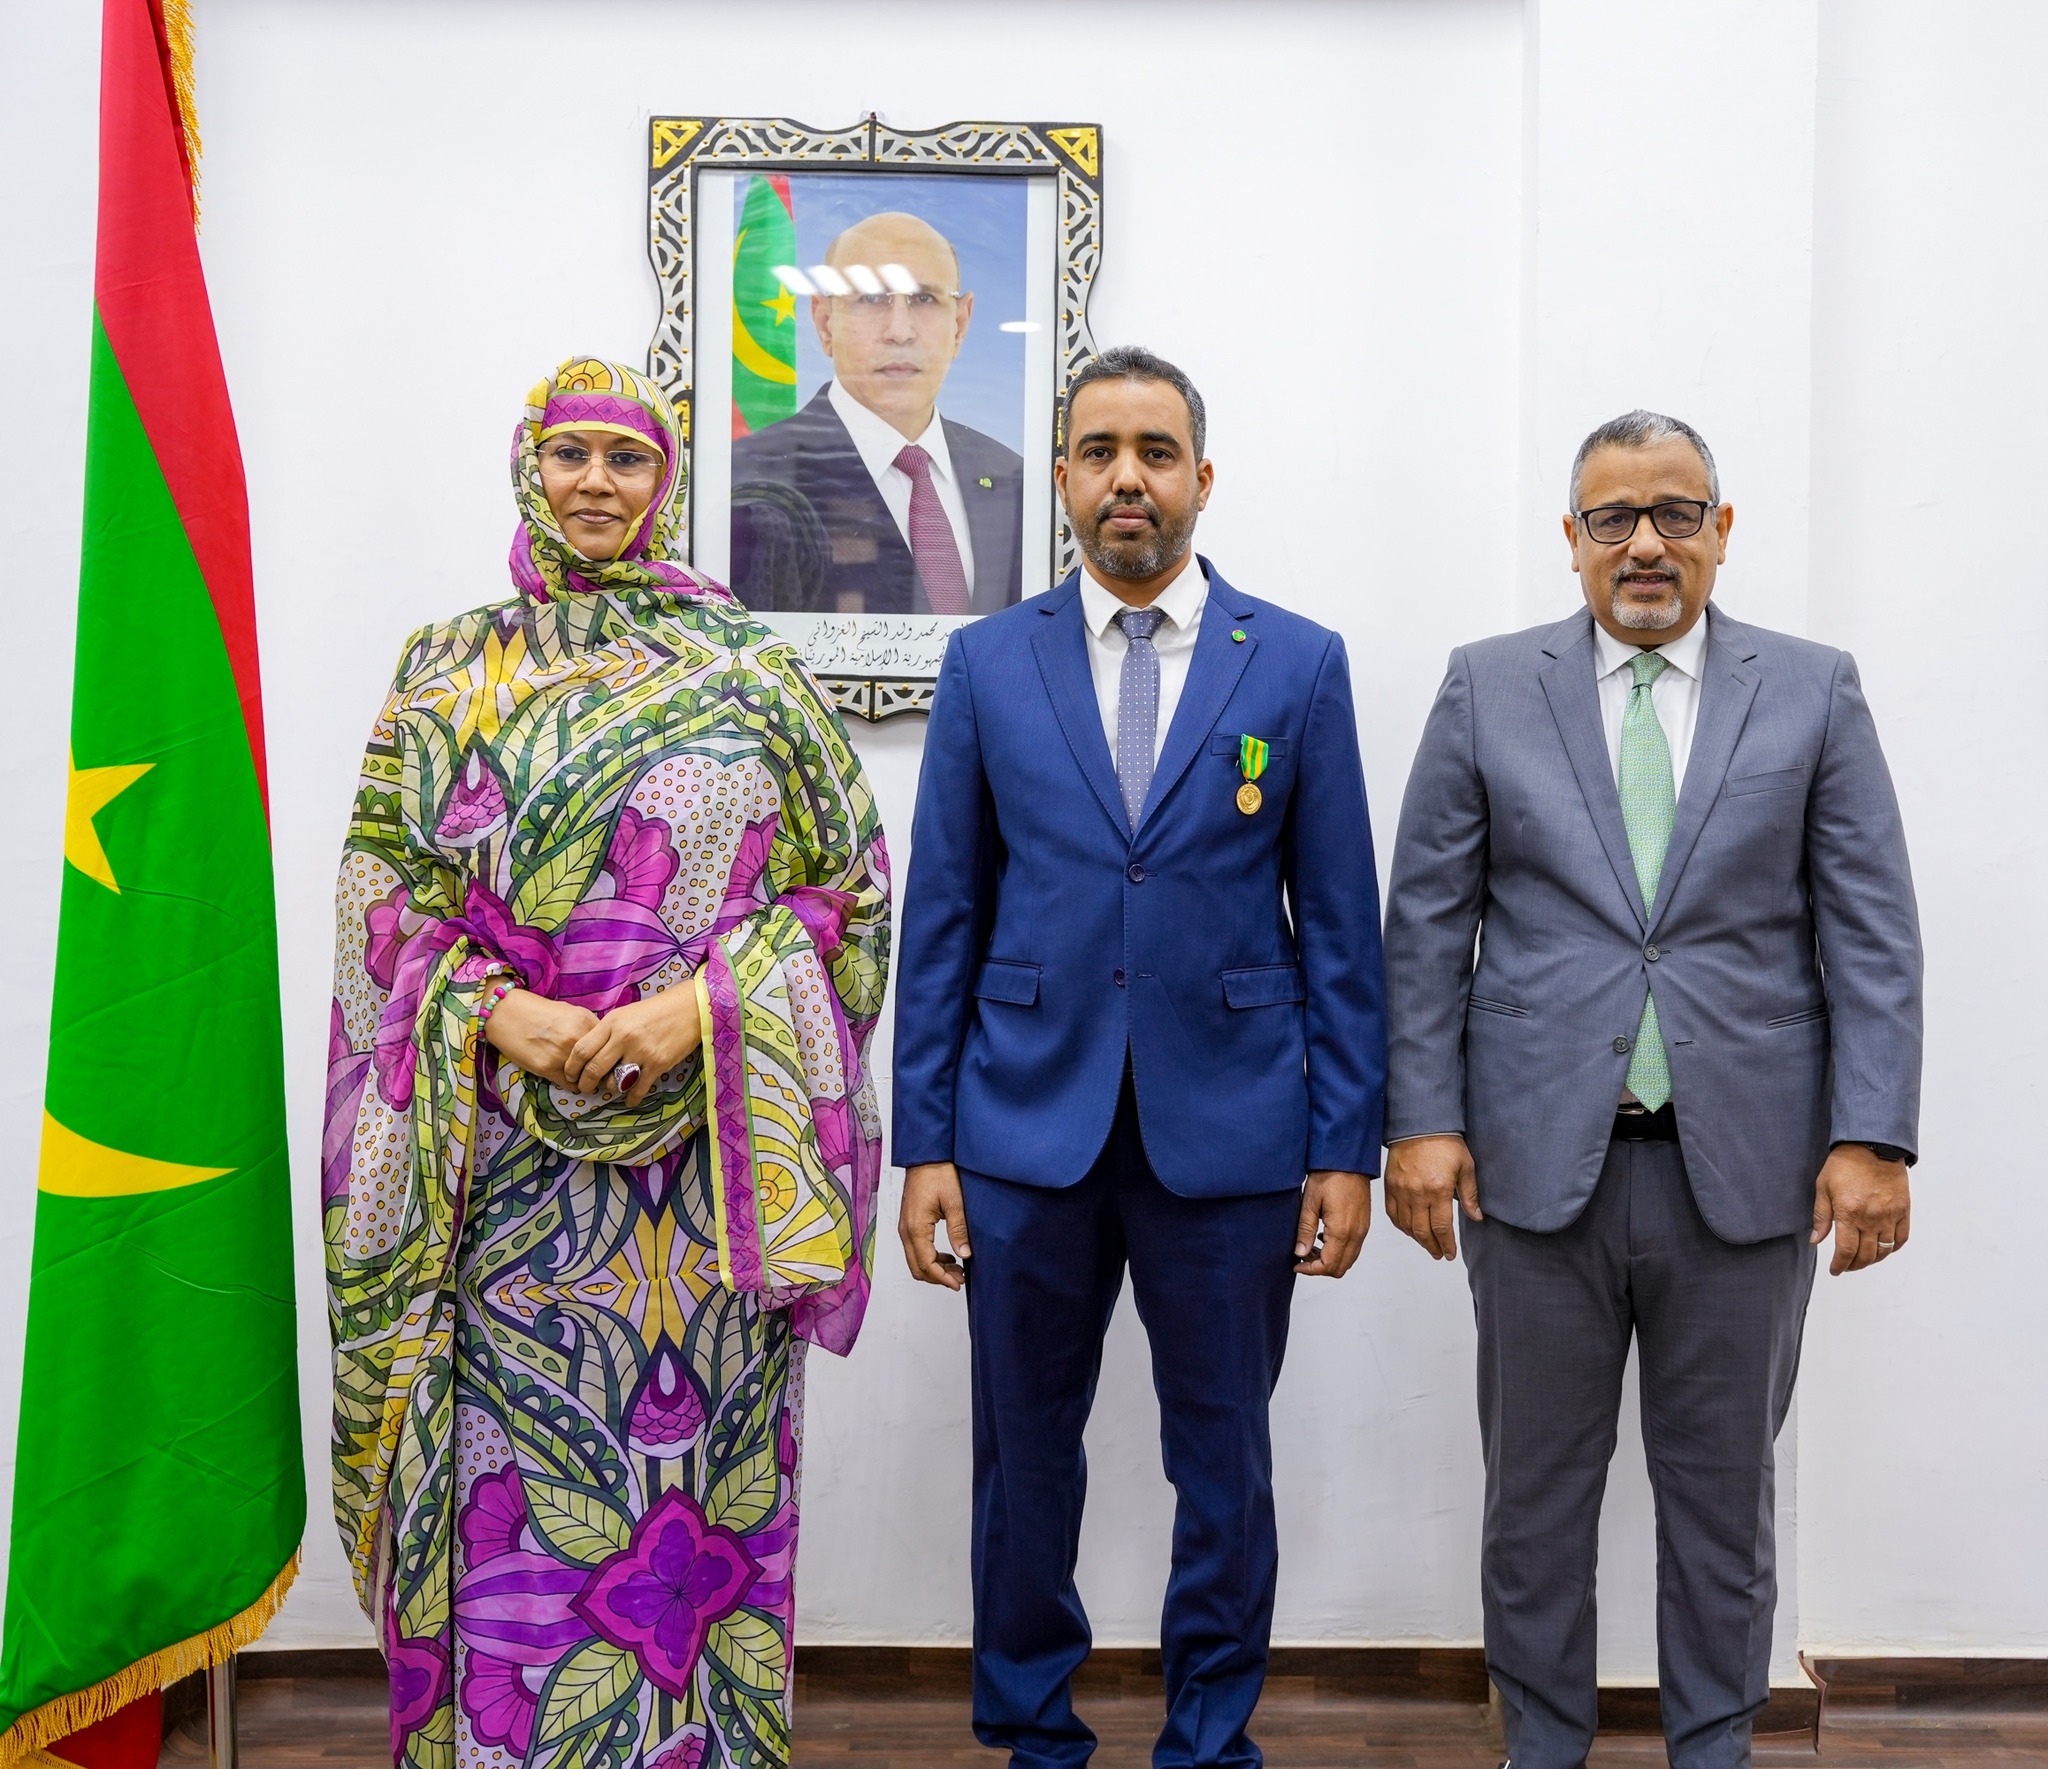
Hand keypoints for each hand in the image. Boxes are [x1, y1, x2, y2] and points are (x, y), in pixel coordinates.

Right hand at [482, 988, 599, 1090]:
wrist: (507, 1013)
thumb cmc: (540, 1011)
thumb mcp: (572, 1012)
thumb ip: (590, 1028)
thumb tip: (605, 1045)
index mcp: (586, 1022)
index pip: (610, 1046)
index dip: (611, 1055)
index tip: (610, 1062)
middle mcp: (577, 1038)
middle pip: (601, 1064)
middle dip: (603, 1071)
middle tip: (601, 1074)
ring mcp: (562, 1055)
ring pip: (587, 1078)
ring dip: (587, 1080)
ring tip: (585, 1078)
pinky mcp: (547, 1068)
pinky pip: (570, 1085)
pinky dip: (573, 1085)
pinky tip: (570, 1080)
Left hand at [564, 987, 704, 1106]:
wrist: (688, 1009)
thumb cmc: (654, 1011)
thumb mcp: (624, 1014)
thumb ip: (606, 1032)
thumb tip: (589, 1053)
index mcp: (612, 1023)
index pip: (581, 1049)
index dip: (571, 1067)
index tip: (570, 1075)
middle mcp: (623, 1038)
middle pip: (593, 1069)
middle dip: (585, 1085)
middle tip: (585, 1089)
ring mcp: (641, 1052)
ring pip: (614, 1083)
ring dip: (610, 1090)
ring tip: (612, 1088)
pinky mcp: (657, 1064)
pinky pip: (638, 1089)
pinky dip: (631, 1098)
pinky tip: (630, 1100)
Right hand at [899, 1161, 970, 1290]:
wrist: (926, 1155)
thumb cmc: (938, 1172)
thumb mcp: (955, 1201)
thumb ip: (959, 1230)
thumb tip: (964, 1254)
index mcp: (916, 1227)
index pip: (926, 1264)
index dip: (942, 1278)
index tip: (958, 1283)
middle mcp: (906, 1229)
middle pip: (917, 1267)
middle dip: (937, 1277)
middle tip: (959, 1279)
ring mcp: (905, 1226)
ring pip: (915, 1259)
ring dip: (934, 1269)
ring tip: (956, 1269)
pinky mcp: (909, 1222)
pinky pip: (915, 1248)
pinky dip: (929, 1257)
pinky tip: (947, 1255)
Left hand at [1294, 1171, 1371, 1276]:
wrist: (1348, 1160)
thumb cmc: (1329, 1175)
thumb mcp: (1310, 1202)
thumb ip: (1305, 1230)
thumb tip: (1300, 1253)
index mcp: (1342, 1231)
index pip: (1328, 1265)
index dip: (1311, 1270)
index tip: (1297, 1265)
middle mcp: (1356, 1234)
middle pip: (1340, 1268)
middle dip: (1320, 1268)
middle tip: (1303, 1256)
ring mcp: (1363, 1229)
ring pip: (1349, 1259)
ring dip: (1330, 1259)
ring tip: (1311, 1245)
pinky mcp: (1364, 1224)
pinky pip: (1354, 1247)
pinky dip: (1339, 1250)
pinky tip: (1324, 1236)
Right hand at [1385, 1134, 1480, 1259]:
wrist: (1419, 1124)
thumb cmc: (1445, 1143)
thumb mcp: (1465, 1166)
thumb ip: (1470, 1195)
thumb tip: (1476, 1217)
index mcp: (1438, 1190)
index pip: (1442, 1228)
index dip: (1447, 1244)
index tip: (1450, 1253)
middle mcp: (1417, 1193)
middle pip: (1422, 1231)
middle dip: (1433, 1247)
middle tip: (1440, 1254)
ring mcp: (1401, 1190)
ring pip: (1406, 1225)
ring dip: (1417, 1239)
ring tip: (1427, 1245)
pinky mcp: (1390, 1186)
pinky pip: (1392, 1214)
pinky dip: (1401, 1226)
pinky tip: (1409, 1230)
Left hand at [1812, 1143, 1910, 1274]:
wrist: (1872, 1145)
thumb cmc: (1844, 1164)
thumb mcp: (1823, 1187)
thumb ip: (1821, 1217)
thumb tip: (1815, 1241)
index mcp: (1849, 1213)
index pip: (1846, 1251)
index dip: (1840, 1265)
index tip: (1835, 1270)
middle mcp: (1871, 1218)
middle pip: (1866, 1255)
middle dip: (1854, 1266)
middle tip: (1846, 1266)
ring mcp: (1890, 1215)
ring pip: (1884, 1250)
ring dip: (1873, 1260)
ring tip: (1862, 1259)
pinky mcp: (1903, 1210)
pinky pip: (1901, 1238)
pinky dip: (1893, 1248)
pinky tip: (1883, 1248)